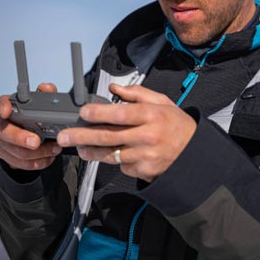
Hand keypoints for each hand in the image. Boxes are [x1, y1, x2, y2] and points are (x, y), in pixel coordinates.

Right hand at [0, 83, 63, 170]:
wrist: (29, 140)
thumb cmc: (35, 119)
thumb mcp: (41, 106)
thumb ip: (45, 95)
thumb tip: (47, 88)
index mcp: (10, 109)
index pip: (2, 104)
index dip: (3, 107)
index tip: (7, 111)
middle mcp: (3, 125)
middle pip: (6, 133)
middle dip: (21, 138)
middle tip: (37, 141)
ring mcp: (4, 142)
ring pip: (16, 151)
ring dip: (38, 153)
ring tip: (54, 149)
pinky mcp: (8, 157)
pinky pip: (22, 163)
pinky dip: (38, 162)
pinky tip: (49, 158)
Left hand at [56, 83, 195, 181]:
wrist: (195, 154)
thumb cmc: (177, 126)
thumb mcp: (162, 103)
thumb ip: (137, 94)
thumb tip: (114, 89)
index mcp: (151, 115)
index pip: (120, 113)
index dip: (99, 113)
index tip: (82, 113)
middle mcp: (147, 136)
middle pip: (108, 136)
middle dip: (81, 136)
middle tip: (64, 137)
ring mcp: (145, 156)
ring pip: (110, 154)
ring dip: (91, 152)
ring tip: (80, 148)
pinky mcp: (144, 171)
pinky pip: (122, 165)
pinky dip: (117, 160)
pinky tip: (119, 154)